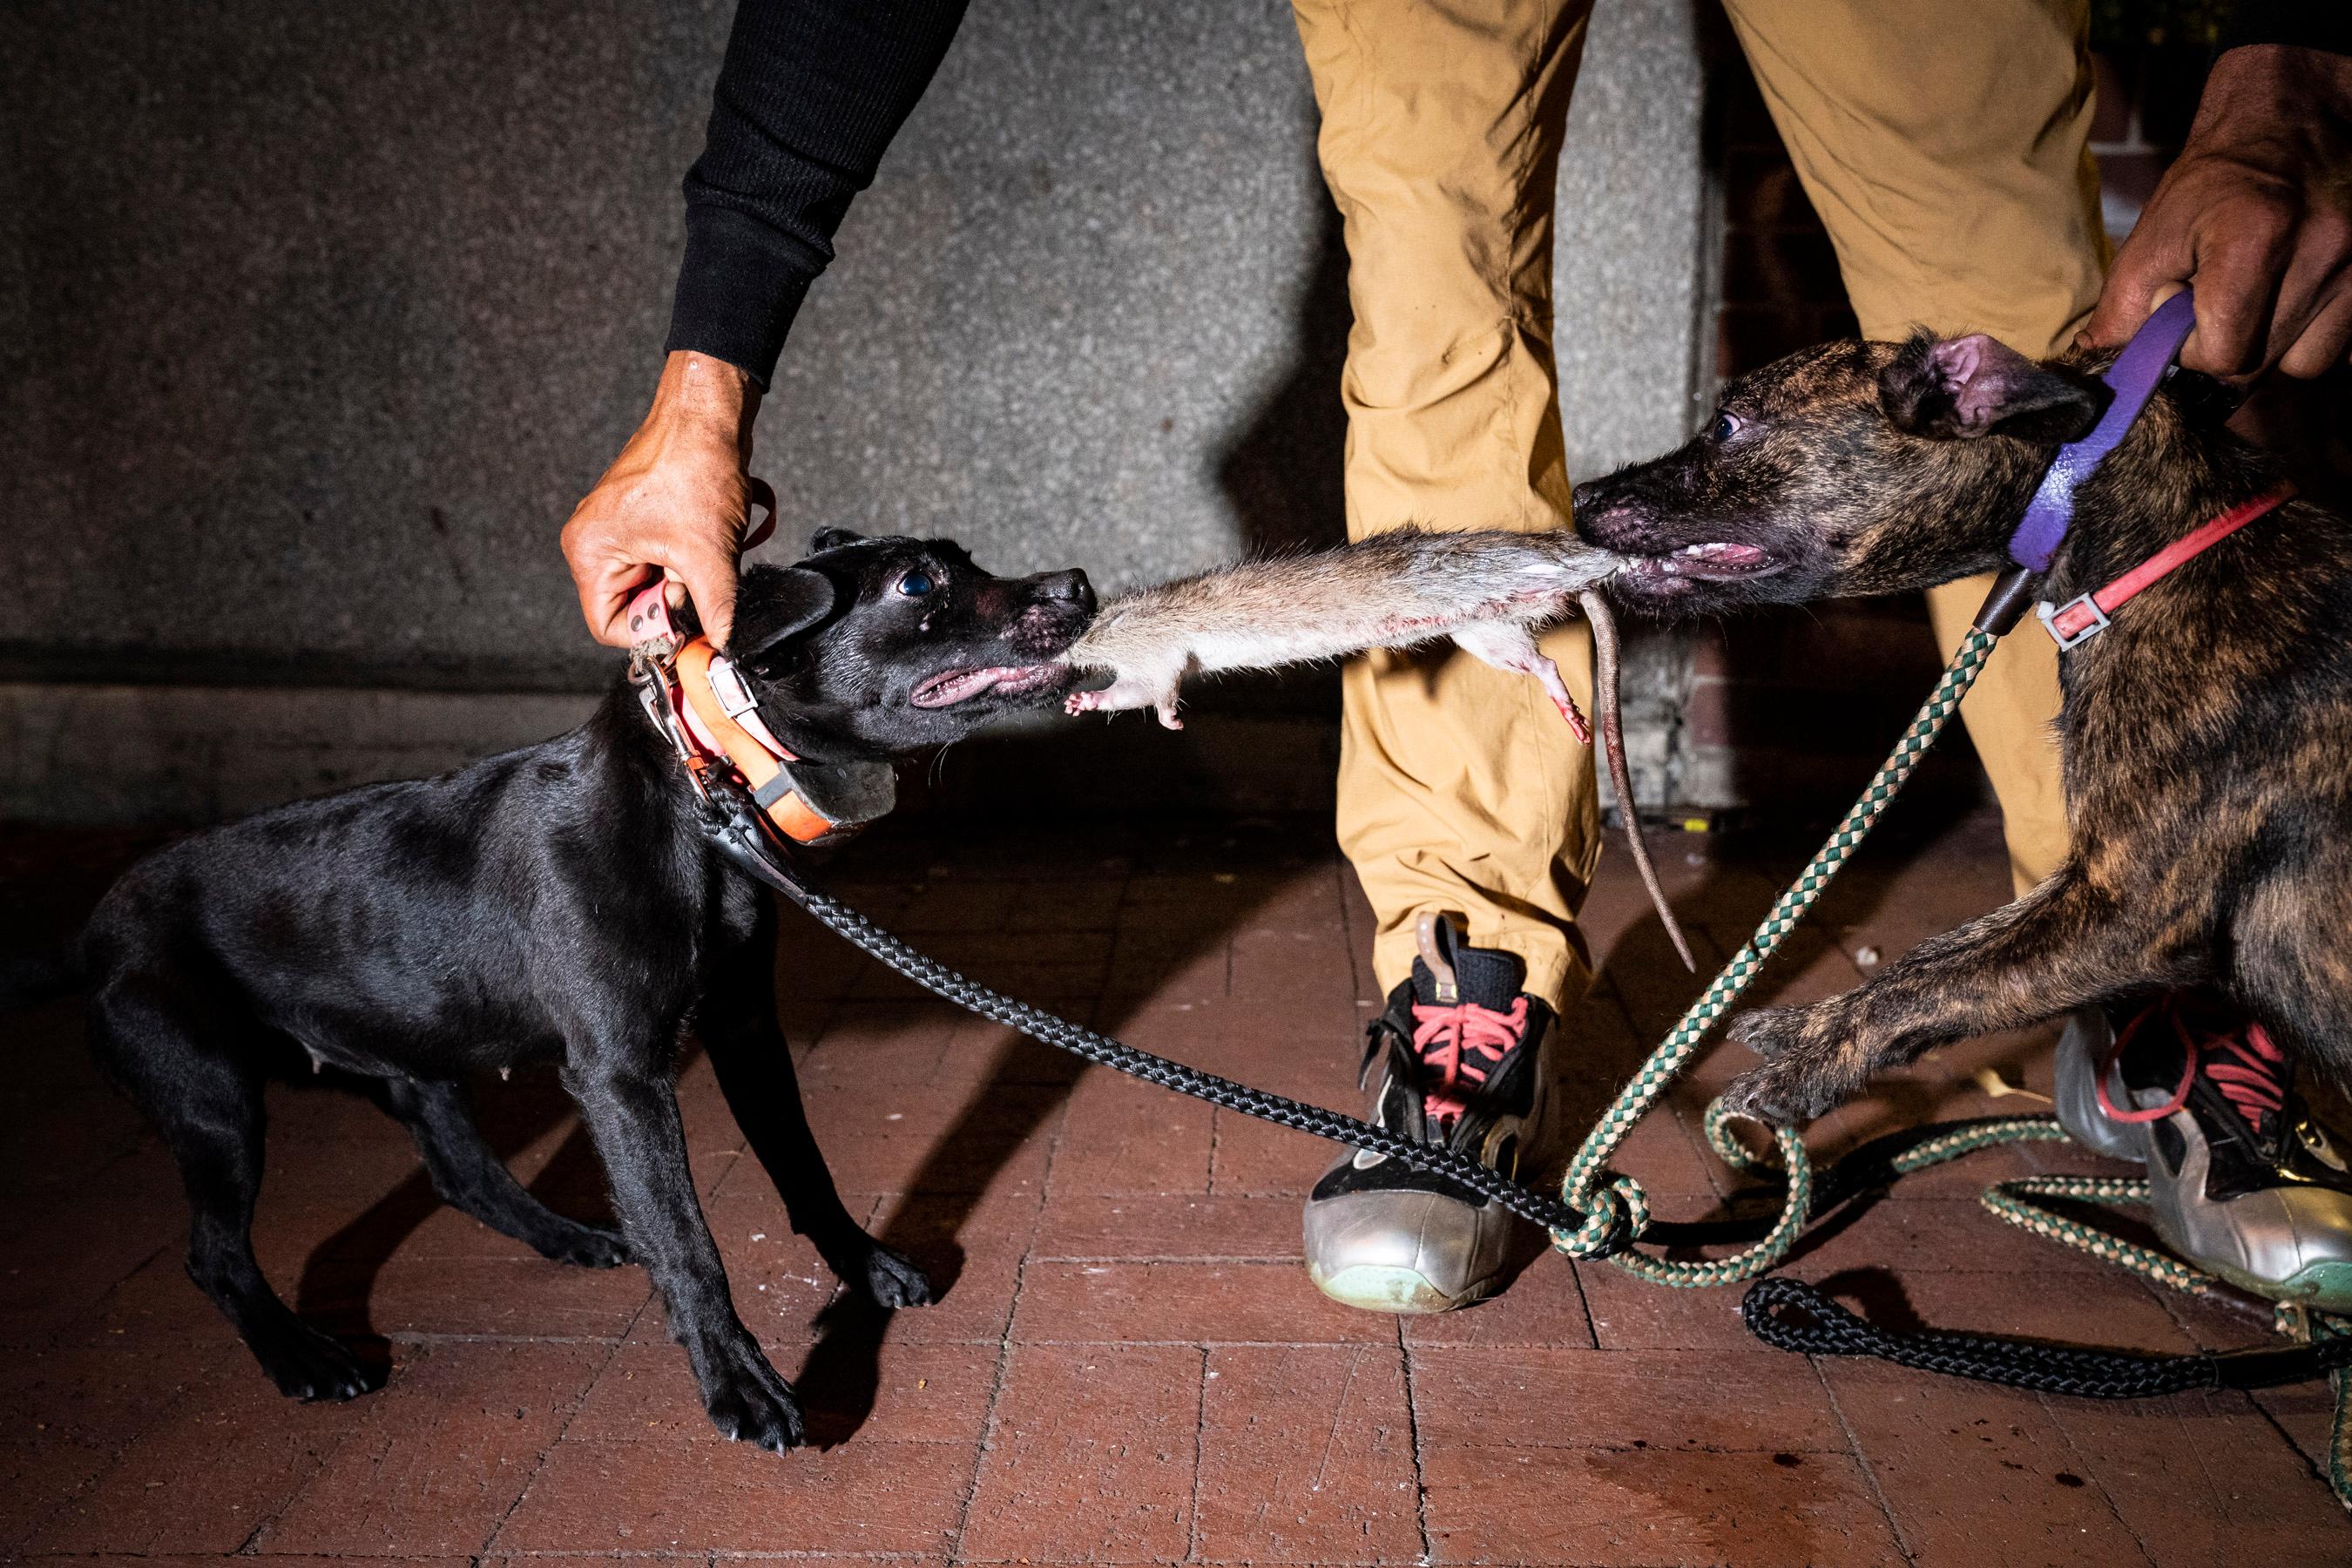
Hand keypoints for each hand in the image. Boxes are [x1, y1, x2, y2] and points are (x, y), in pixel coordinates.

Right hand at [562, 351, 764, 649]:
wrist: (708, 416)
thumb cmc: (693, 466)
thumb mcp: (708, 554)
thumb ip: (716, 611)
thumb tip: (723, 651)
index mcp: (589, 553)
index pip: (610, 627)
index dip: (653, 632)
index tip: (688, 623)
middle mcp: (593, 543)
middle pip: (634, 607)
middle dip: (672, 600)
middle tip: (696, 575)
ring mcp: (618, 531)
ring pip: (655, 586)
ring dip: (686, 578)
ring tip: (701, 547)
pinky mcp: (643, 522)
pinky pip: (665, 563)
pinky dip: (691, 561)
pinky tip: (706, 538)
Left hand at [2088, 46, 2351, 378]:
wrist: (2291, 124)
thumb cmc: (2215, 180)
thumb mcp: (2154, 233)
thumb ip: (2122, 306)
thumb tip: (2096, 360)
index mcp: (2256, 238)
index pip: (2223, 353)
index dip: (2190, 350)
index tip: (2181, 318)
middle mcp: (2322, 251)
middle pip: (2260, 366)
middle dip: (2225, 350)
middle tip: (2215, 308)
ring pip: (2305, 364)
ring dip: (2271, 350)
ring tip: (2256, 304)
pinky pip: (2340, 345)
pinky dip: (2308, 337)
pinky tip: (2289, 302)